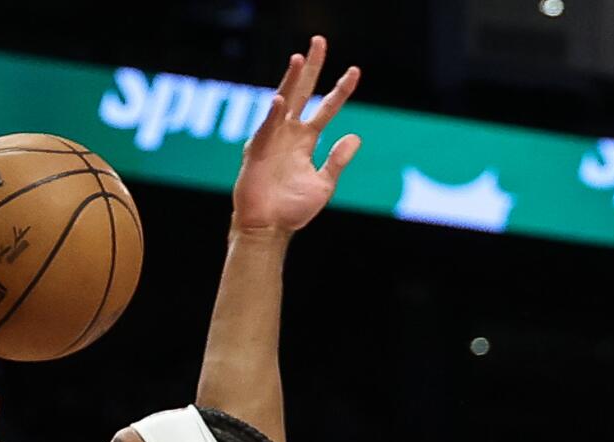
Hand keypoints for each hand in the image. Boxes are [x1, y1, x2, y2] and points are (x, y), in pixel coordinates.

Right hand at [233, 36, 361, 233]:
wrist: (268, 229)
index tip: (355, 71)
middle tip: (319, 41)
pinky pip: (266, 129)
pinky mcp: (256, 151)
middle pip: (303, 93)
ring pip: (284, 103)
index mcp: (305, 141)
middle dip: (312, 68)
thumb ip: (338, 161)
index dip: (340, 90)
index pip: (326, 108)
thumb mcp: (324, 184)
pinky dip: (273, 115)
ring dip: (291, 80)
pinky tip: (281, 99)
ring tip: (300, 58)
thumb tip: (356, 137)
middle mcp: (288, 134)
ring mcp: (272, 140)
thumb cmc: (293, 210)